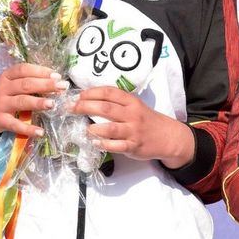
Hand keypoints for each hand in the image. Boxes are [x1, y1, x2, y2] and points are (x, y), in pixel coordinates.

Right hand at [0, 63, 68, 136]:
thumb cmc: (1, 95)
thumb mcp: (9, 83)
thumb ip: (26, 80)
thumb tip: (53, 80)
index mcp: (6, 77)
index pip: (24, 69)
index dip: (40, 71)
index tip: (56, 75)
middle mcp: (3, 89)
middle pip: (26, 85)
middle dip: (45, 85)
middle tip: (62, 87)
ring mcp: (1, 105)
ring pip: (22, 102)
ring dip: (38, 102)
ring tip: (52, 104)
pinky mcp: (1, 120)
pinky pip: (16, 125)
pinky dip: (28, 129)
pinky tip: (40, 132)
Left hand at [72, 86, 194, 166]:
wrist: (168, 136)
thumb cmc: (146, 119)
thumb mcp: (134, 106)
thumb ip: (116, 103)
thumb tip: (88, 100)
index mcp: (131, 101)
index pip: (108, 92)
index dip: (90, 92)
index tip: (77, 95)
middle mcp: (132, 114)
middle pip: (105, 108)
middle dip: (85, 107)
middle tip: (70, 108)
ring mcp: (133, 131)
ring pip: (110, 128)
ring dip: (93, 128)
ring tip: (82, 129)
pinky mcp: (133, 146)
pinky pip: (116, 146)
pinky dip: (104, 144)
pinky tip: (94, 143)